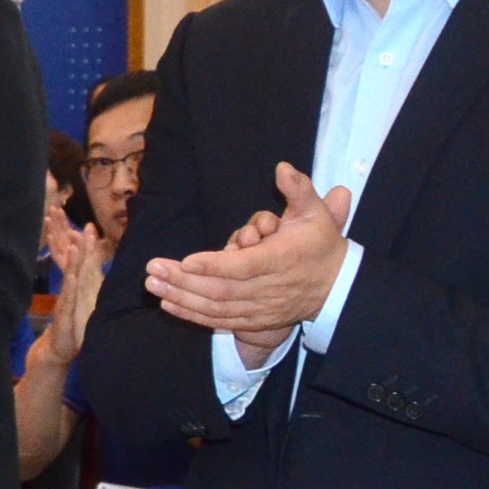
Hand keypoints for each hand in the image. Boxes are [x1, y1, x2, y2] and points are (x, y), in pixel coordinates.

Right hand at [39, 210, 107, 365]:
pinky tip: (71, 276)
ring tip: (75, 245)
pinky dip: (69, 286)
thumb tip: (98, 276)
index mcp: (77, 285)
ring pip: (69, 276)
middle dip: (72, 241)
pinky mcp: (64, 314)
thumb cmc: (73, 324)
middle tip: (75, 225)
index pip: (80, 260)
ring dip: (72, 261)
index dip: (84, 243)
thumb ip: (90, 289)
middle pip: (71, 261)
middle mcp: (70, 289)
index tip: (89, 226)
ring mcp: (66, 300)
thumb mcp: (86, 303)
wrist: (58, 347)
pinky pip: (68, 297)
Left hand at [144, 163, 352, 357]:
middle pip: (221, 289)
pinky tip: (168, 303)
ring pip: (216, 307)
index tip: (185, 261)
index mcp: (282, 259)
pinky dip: (193, 314)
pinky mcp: (254, 321)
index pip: (245, 266)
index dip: (214, 265)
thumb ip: (299, 190)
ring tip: (152, 284)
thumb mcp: (316, 213)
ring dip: (181, 297)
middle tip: (152, 269)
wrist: (337, 288)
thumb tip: (282, 167)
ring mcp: (260, 308)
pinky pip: (219, 321)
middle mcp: (269, 288)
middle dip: (183, 281)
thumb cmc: (319, 245)